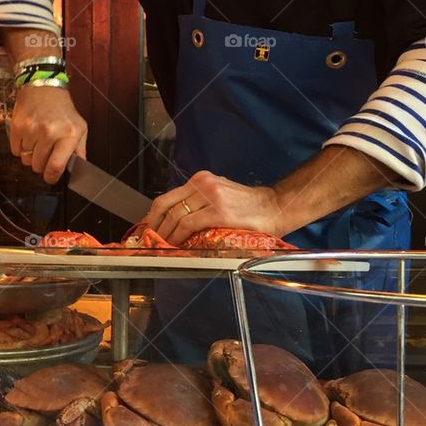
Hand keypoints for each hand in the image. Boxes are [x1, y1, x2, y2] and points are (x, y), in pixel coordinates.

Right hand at [10, 85, 86, 183]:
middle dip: (41, 165)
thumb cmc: (63, 110)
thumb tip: (80, 169)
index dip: (51, 177)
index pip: (56, 166)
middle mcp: (49, 132)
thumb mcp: (79, 128)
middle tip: (45, 155)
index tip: (51, 177)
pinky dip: (20, 149)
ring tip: (37, 143)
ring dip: (31, 156)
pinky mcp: (17, 127)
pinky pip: (16, 151)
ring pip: (26, 160)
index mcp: (68, 134)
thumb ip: (80, 150)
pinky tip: (28, 138)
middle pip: (38, 166)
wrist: (43, 87)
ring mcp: (31, 130)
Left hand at [145, 170, 282, 244]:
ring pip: (174, 216)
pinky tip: (175, 244)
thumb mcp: (221, 197)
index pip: (168, 197)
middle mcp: (202, 184)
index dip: (153, 215)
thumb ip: (200, 204)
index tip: (148, 229)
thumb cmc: (251, 207)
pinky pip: (188, 224)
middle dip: (153, 225)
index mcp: (201, 180)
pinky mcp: (217, 211)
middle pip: (165, 205)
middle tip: (149, 240)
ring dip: (164, 234)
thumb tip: (179, 222)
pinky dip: (178, 236)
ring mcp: (210, 196)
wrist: (277, 207)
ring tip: (161, 246)